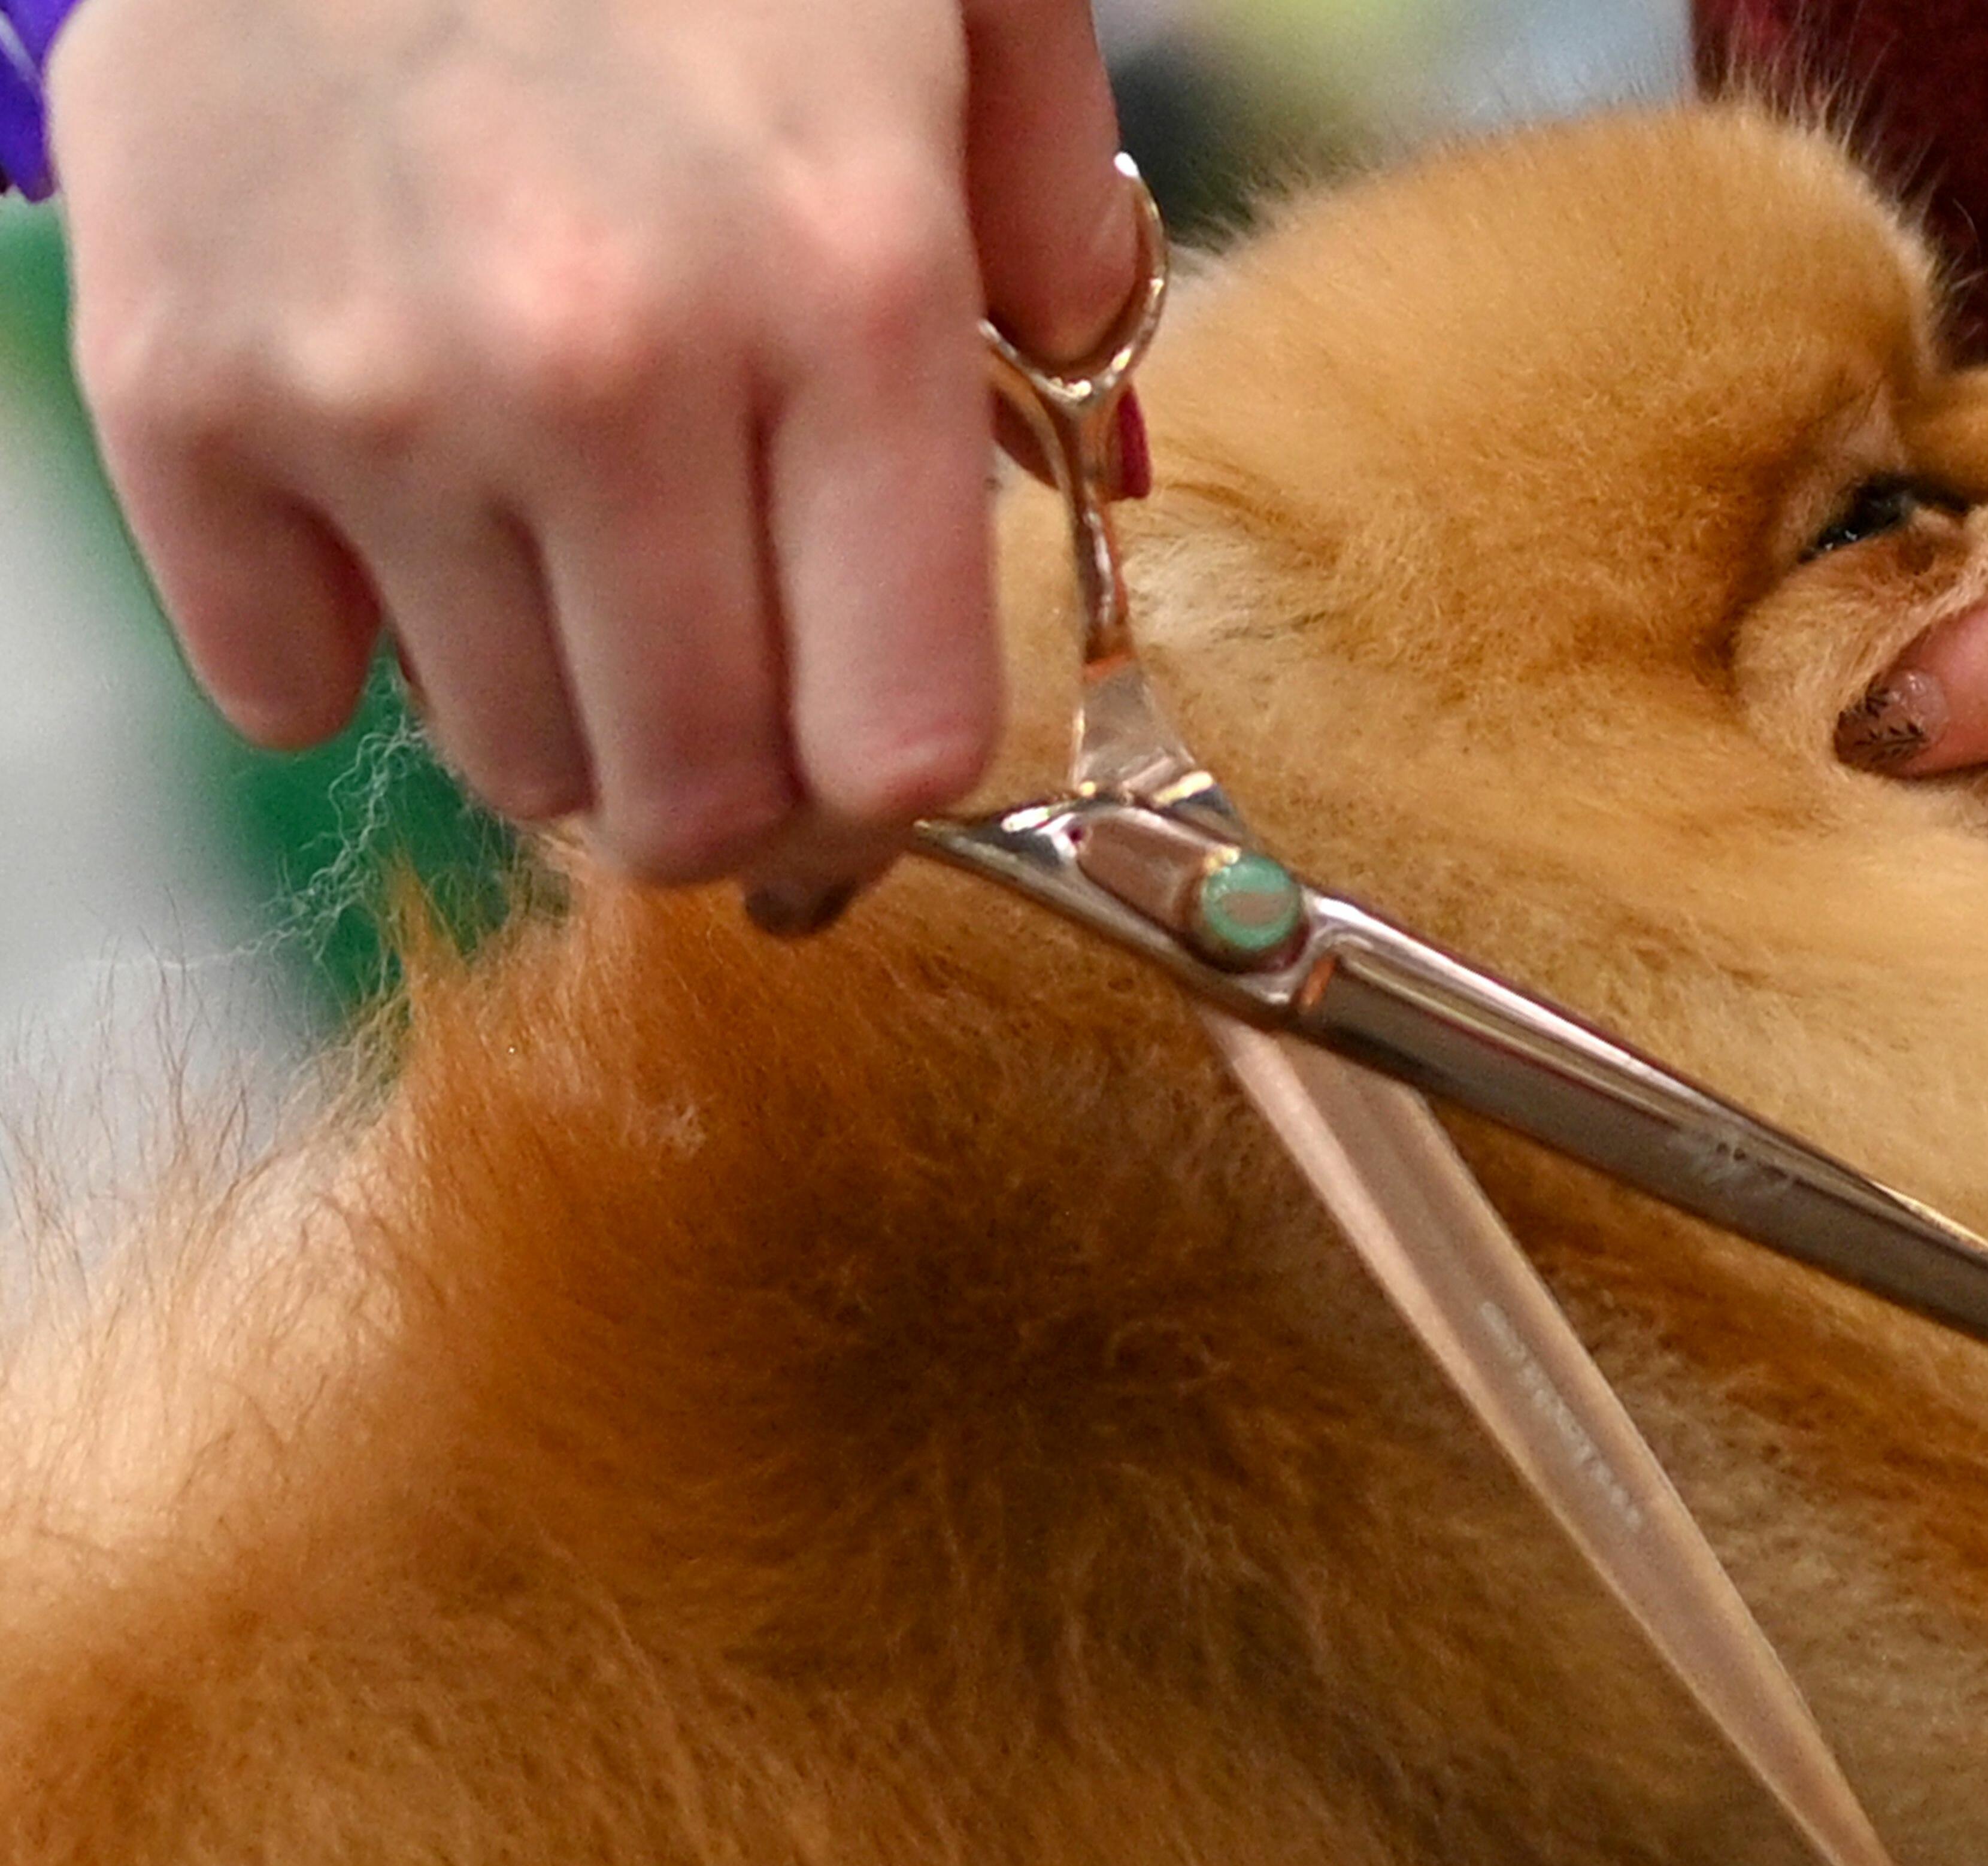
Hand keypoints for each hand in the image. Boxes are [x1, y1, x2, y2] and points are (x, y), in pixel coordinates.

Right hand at [48, 0, 1136, 926]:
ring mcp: (377, 387)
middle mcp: (612, 367)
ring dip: (555, 703)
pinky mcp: (179, 388)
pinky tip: (400, 495)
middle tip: (721, 674)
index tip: (871, 725)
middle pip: (697, 796)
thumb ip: (1055, 234)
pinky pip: (285, 687)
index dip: (892, 771)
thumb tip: (1095, 465)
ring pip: (509, 764)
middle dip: (730, 781)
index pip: (899, 739)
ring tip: (566, 540)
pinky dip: (349, 638)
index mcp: (846, 284)